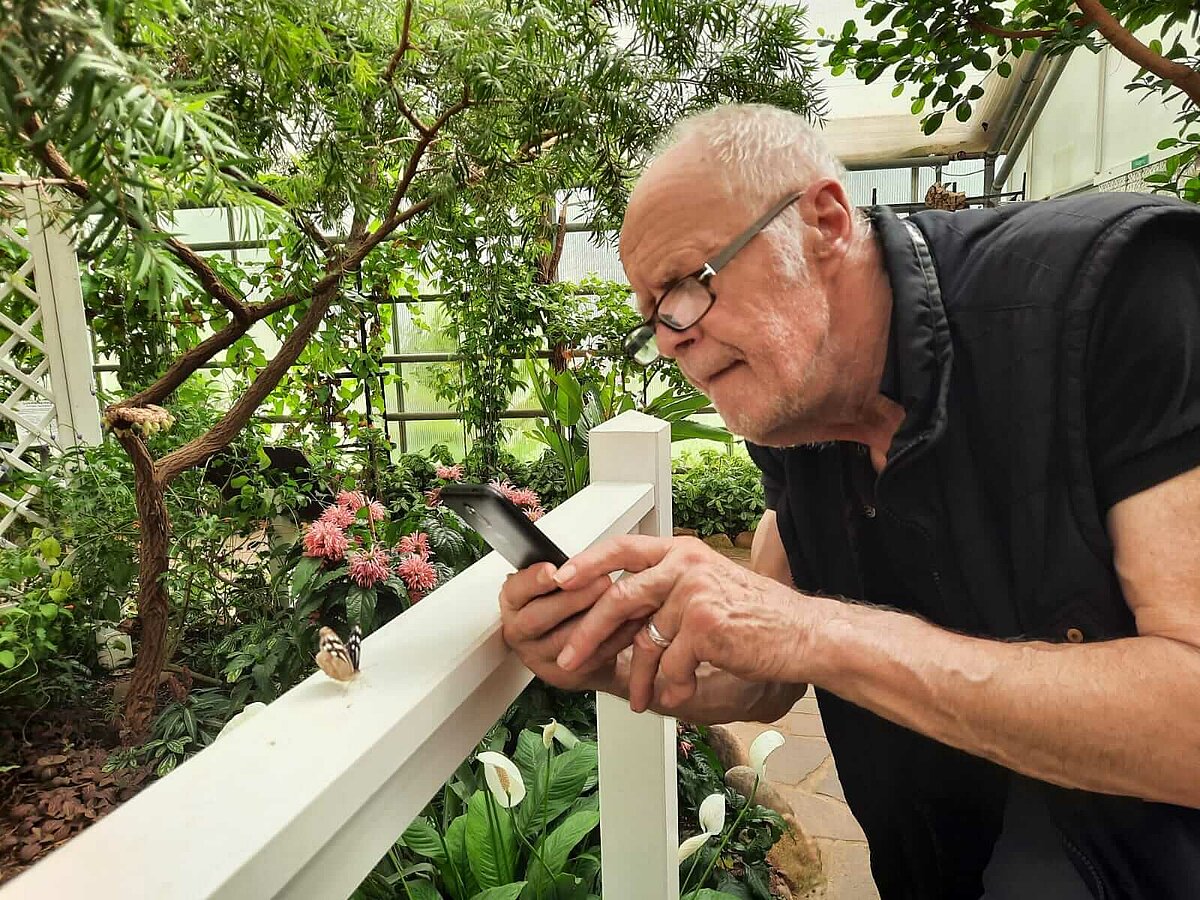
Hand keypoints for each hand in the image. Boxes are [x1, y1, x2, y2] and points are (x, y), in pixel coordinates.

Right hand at [498, 562, 643, 692]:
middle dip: (572, 598)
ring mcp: (540, 657)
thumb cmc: (570, 605)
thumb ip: (561, 572)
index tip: (553, 570)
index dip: (534, 580)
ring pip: (565, 640)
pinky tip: (630, 620)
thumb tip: (575, 557)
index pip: (515, 591)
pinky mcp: (565, 674)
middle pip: (538, 617)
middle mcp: (520, 632)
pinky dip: (614, 636)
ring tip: (619, 598)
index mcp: (514, 604)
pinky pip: (590, 656)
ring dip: (595, 617)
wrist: (586, 641)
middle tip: (601, 580)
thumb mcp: (557, 583)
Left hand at [552, 535, 810, 711]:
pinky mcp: (705, 623)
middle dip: (589, 632)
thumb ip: (665, 592)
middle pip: (619, 596)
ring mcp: (695, 591)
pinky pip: (671, 663)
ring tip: (641, 699)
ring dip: (639, 676)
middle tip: (570, 657)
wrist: (803, 635)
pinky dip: (673, 685)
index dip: (588, 563)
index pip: (623, 547)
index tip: (558, 581)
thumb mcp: (706, 589)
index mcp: (682, 551)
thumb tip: (617, 613)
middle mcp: (686, 564)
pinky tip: (683, 692)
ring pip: (646, 640)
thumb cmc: (756, 617)